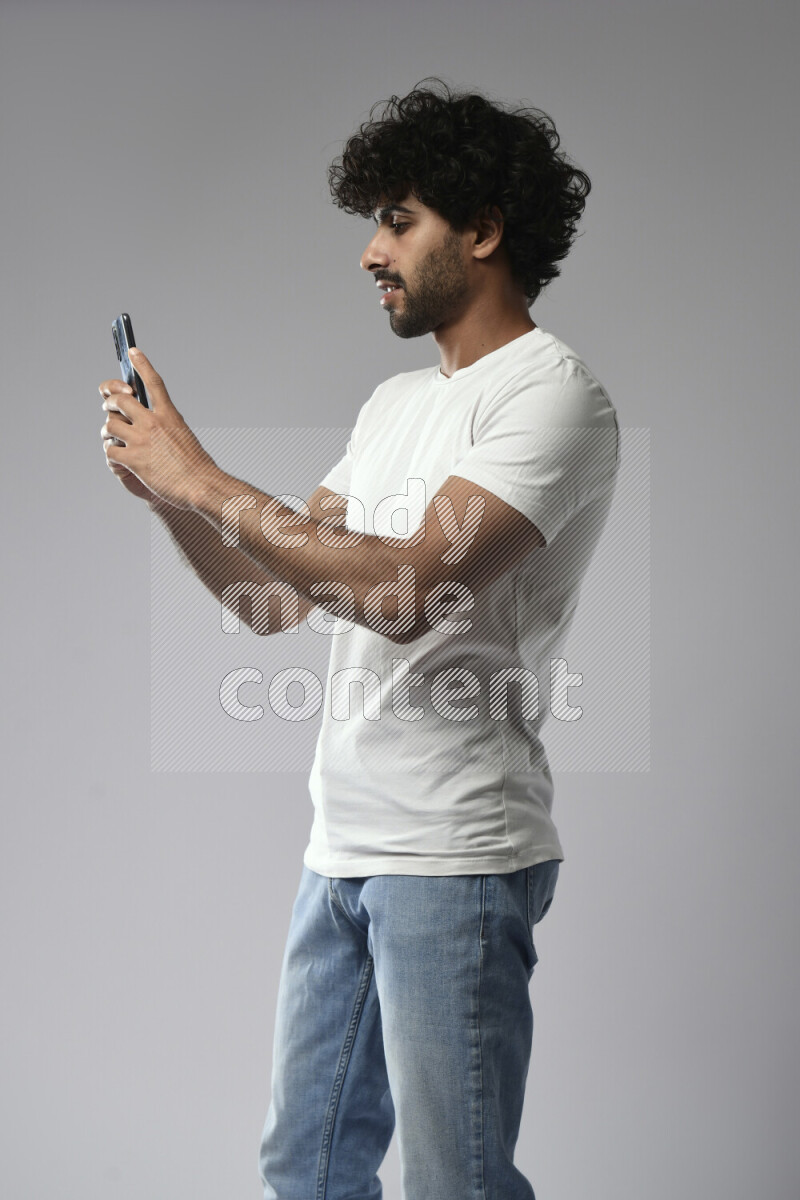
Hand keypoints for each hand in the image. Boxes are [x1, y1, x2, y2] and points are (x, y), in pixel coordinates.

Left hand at [99, 348, 217, 509]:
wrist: (200, 486)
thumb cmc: (197, 466)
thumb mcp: (185, 436)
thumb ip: (166, 426)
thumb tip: (149, 424)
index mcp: (169, 415)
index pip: (153, 382)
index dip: (142, 364)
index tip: (132, 351)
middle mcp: (153, 423)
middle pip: (120, 400)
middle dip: (111, 403)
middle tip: (109, 408)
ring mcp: (141, 440)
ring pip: (110, 425)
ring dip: (110, 432)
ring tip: (117, 440)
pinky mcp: (133, 460)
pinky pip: (111, 450)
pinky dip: (113, 454)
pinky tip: (122, 460)